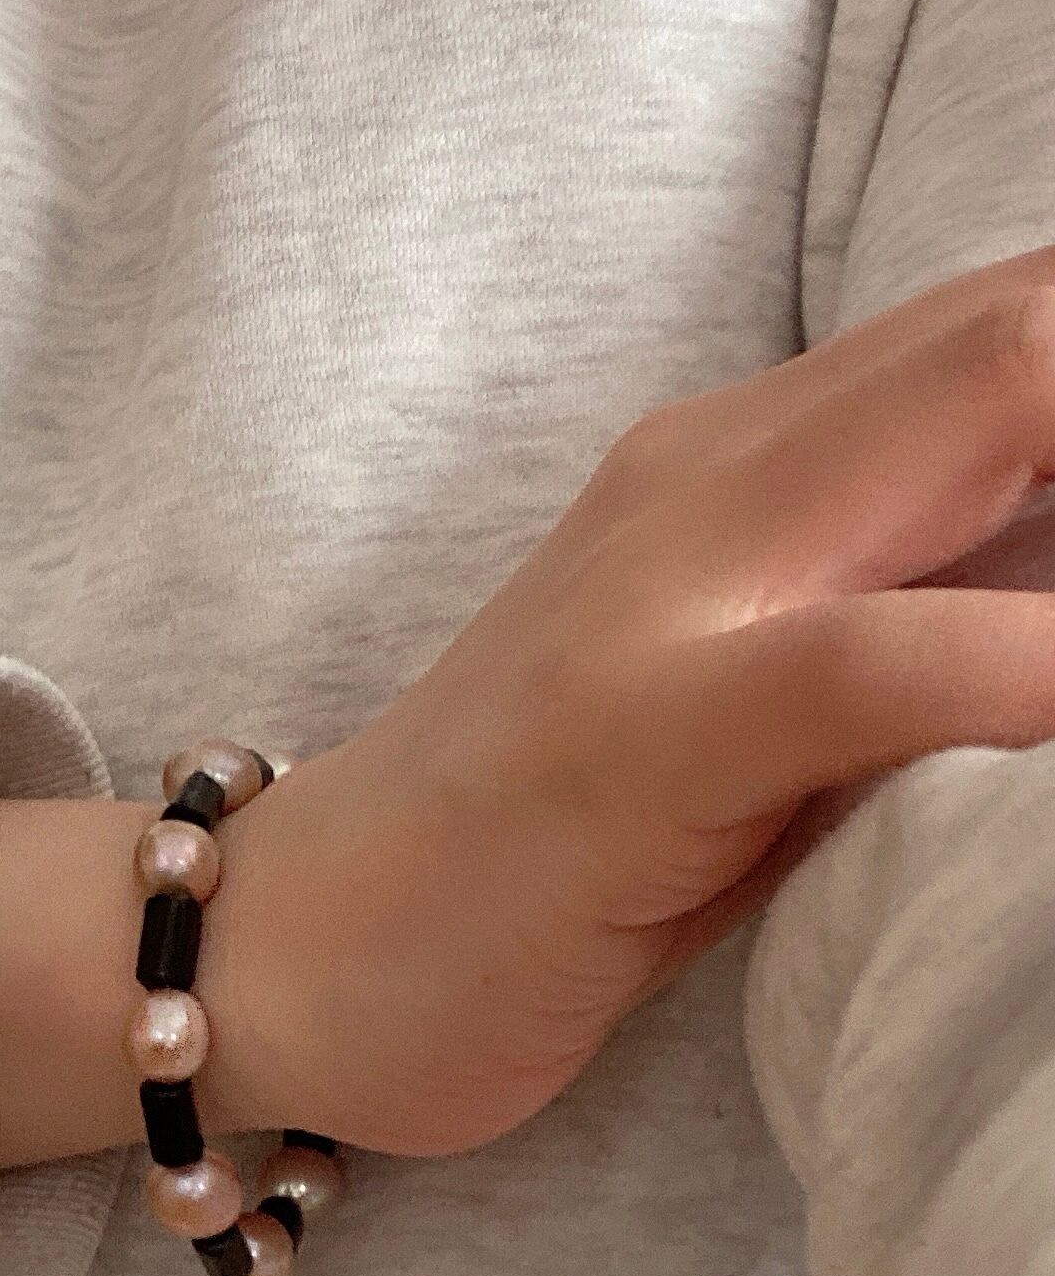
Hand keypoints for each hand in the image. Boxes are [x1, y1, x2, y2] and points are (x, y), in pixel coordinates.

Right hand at [199, 245, 1054, 1155]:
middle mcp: (709, 481)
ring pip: (989, 410)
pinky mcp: (634, 731)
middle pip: (1032, 322)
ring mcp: (665, 592)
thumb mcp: (755, 727)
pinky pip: (873, 659)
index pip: (1019, 329)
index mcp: (739, 467)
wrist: (295, 953)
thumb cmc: (533, 863)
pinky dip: (1035, 664)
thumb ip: (907, 627)